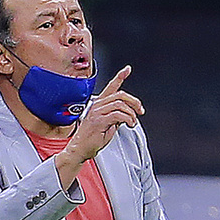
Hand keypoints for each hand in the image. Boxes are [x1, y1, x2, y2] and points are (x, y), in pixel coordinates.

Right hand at [56, 66, 143, 184]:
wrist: (80, 150)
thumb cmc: (91, 140)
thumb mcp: (108, 126)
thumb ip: (117, 117)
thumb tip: (127, 114)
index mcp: (99, 105)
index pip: (110, 87)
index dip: (120, 77)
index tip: (127, 69)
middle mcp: (97, 105)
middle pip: (120, 95)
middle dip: (134, 102)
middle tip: (140, 110)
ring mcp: (97, 112)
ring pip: (120, 104)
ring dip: (131, 113)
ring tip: (133, 122)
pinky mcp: (98, 120)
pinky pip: (118, 114)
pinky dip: (128, 119)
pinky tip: (129, 124)